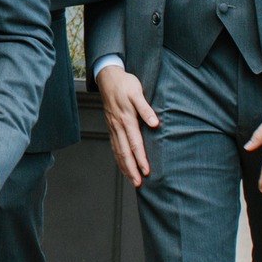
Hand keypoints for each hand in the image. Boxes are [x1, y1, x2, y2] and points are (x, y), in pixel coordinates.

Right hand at [96, 62, 157, 186]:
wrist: (107, 77)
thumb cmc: (125, 84)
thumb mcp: (137, 92)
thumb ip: (145, 108)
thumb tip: (154, 123)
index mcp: (126, 119)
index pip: (135, 143)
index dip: (140, 158)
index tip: (146, 171)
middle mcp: (118, 126)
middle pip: (124, 152)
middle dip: (131, 169)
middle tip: (138, 183)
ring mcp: (113, 127)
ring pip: (118, 151)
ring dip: (124, 166)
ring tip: (131, 180)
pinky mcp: (111, 126)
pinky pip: (114, 145)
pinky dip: (118, 158)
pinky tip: (122, 164)